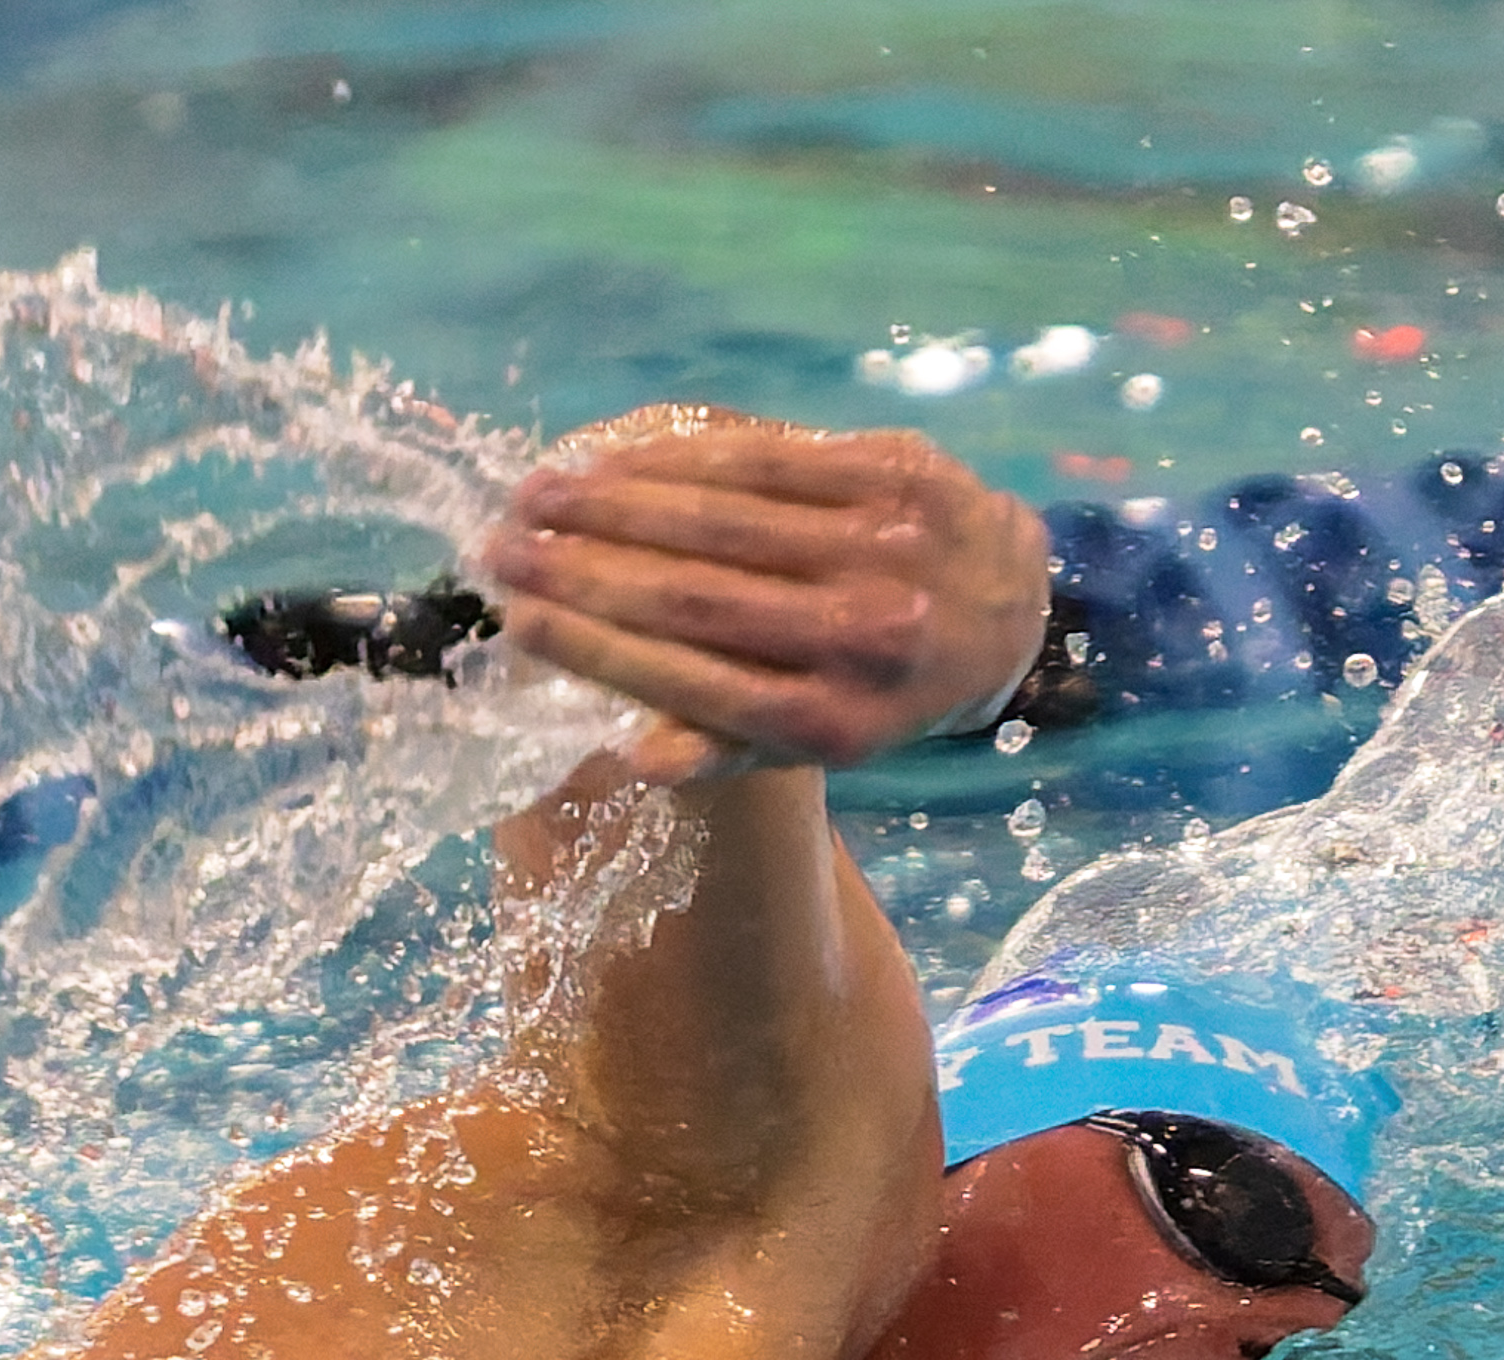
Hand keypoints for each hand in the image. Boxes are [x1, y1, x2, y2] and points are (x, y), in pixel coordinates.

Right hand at [474, 411, 1049, 779]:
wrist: (1004, 604)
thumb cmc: (878, 682)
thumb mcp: (816, 735)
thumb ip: (728, 745)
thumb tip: (634, 760)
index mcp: (835, 721)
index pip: (690, 681)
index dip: (595, 648)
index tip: (516, 620)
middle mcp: (864, 639)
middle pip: (694, 596)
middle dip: (582, 569)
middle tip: (499, 549)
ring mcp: (885, 549)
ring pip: (720, 519)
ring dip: (613, 502)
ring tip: (536, 493)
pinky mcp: (895, 473)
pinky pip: (765, 458)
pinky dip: (679, 454)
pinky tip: (615, 455)